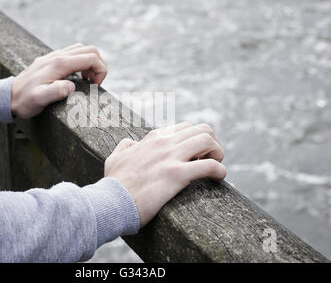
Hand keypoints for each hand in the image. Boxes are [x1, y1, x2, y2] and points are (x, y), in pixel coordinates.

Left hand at [11, 43, 106, 118]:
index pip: (90, 57)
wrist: (7, 97)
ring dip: (90, 63)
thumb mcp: (40, 99)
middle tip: (94, 83)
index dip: (100, 71)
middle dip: (99, 65)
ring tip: (87, 80)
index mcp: (59, 64)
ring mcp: (53, 56)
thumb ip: (57, 91)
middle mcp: (57, 56)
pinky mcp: (51, 60)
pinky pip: (72, 54)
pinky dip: (81, 63)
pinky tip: (76, 77)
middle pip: (90, 50)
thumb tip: (72, 86)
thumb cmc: (24, 101)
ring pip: (82, 50)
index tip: (95, 86)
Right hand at [104, 122, 225, 226]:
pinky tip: (218, 178)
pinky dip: (220, 170)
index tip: (197, 155)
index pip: (184, 128)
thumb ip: (124, 147)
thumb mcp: (114, 158)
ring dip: (218, 152)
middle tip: (212, 159)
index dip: (195, 140)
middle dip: (212, 143)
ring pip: (207, 140)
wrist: (111, 201)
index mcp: (153, 139)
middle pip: (201, 129)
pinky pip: (209, 166)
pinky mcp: (176, 175)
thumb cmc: (113, 184)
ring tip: (217, 165)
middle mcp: (163, 143)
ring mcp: (170, 157)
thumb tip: (130, 143)